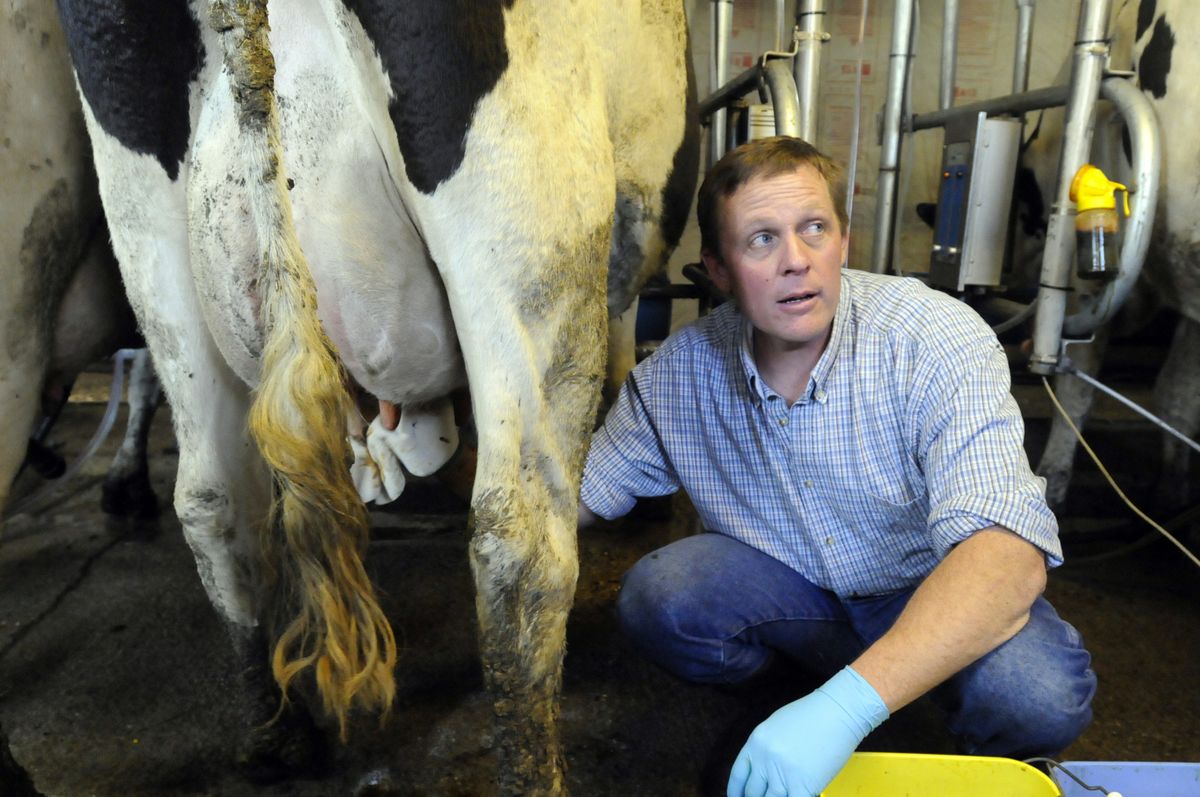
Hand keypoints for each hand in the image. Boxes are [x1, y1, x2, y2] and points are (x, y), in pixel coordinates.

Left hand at [726, 666, 888, 796]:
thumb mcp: (777, 726)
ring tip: (783, 794)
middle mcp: (765, 759)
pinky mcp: (803, 785)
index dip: (736, 792)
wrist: (837, 711)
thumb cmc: (812, 716)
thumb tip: (762, 771)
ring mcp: (783, 773)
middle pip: (752, 793)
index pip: (738, 776)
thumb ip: (766, 749)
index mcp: (756, 743)